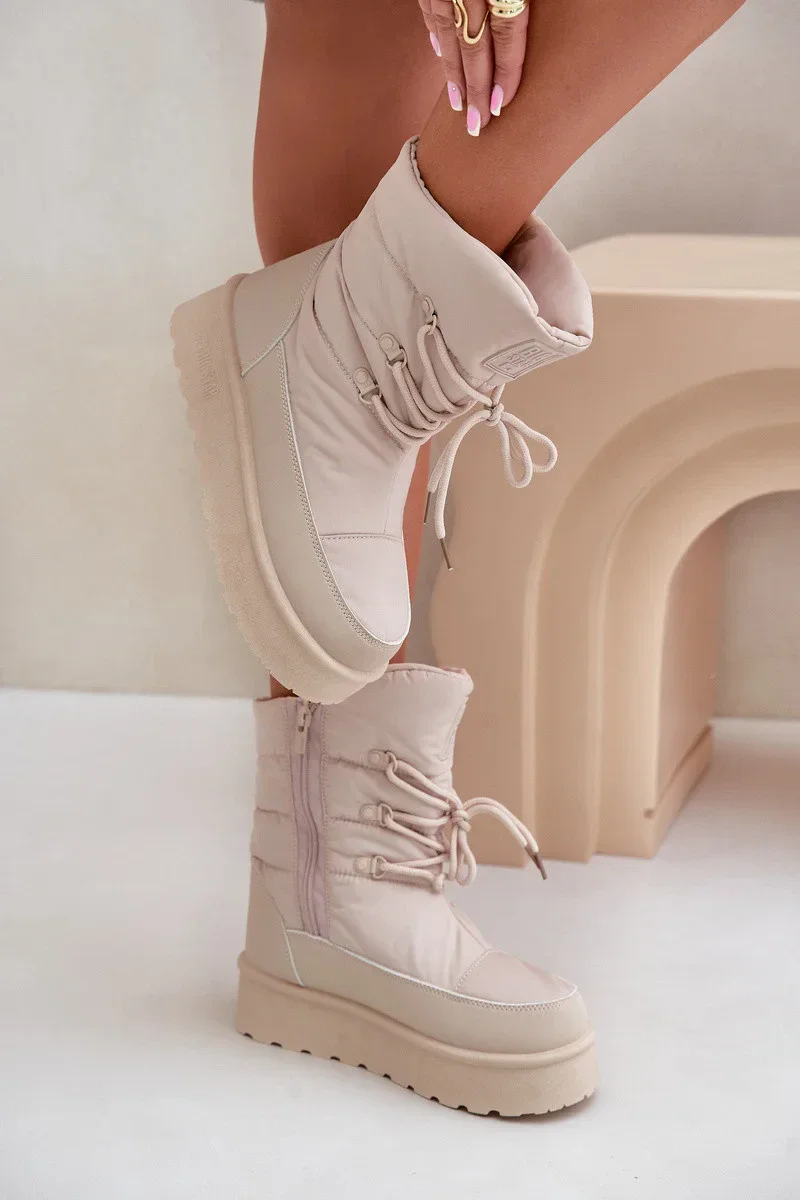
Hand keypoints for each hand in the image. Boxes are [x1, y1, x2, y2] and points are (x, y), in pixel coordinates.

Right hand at [418, 0, 529, 136]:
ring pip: (449, 37)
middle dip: (476, 89)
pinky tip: (440, 54)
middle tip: (477, 123)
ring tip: (458, 105)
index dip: (505, 72)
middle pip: (475, 47)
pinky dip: (436, 35)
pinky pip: (431, 11)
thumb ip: (525, 3)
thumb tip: (524, 37)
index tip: (500, 106)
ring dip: (453, 75)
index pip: (507, 34)